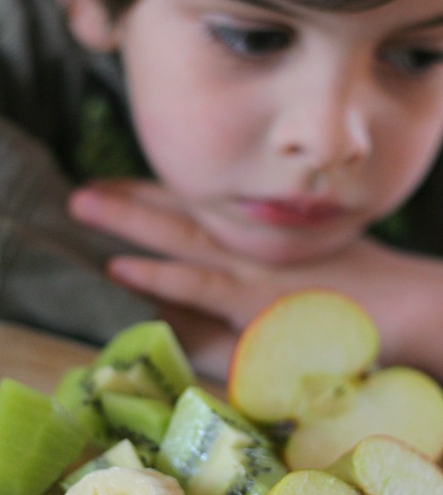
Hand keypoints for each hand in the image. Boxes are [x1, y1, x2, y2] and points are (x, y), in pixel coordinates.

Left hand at [69, 179, 442, 381]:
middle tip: (85, 188)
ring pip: (182, 238)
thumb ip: (272, 273)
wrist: (418, 309)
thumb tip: (225, 283)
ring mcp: (255, 270)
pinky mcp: (261, 305)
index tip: (119, 185)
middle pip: (184, 213)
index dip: (158, 194)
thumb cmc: (372, 295)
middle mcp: (256, 244)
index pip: (204, 208)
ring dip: (131, 219)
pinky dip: (161, 276)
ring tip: (84, 202)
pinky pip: (202, 288)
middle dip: (132, 200)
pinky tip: (120, 266)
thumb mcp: (317, 270)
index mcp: (263, 234)